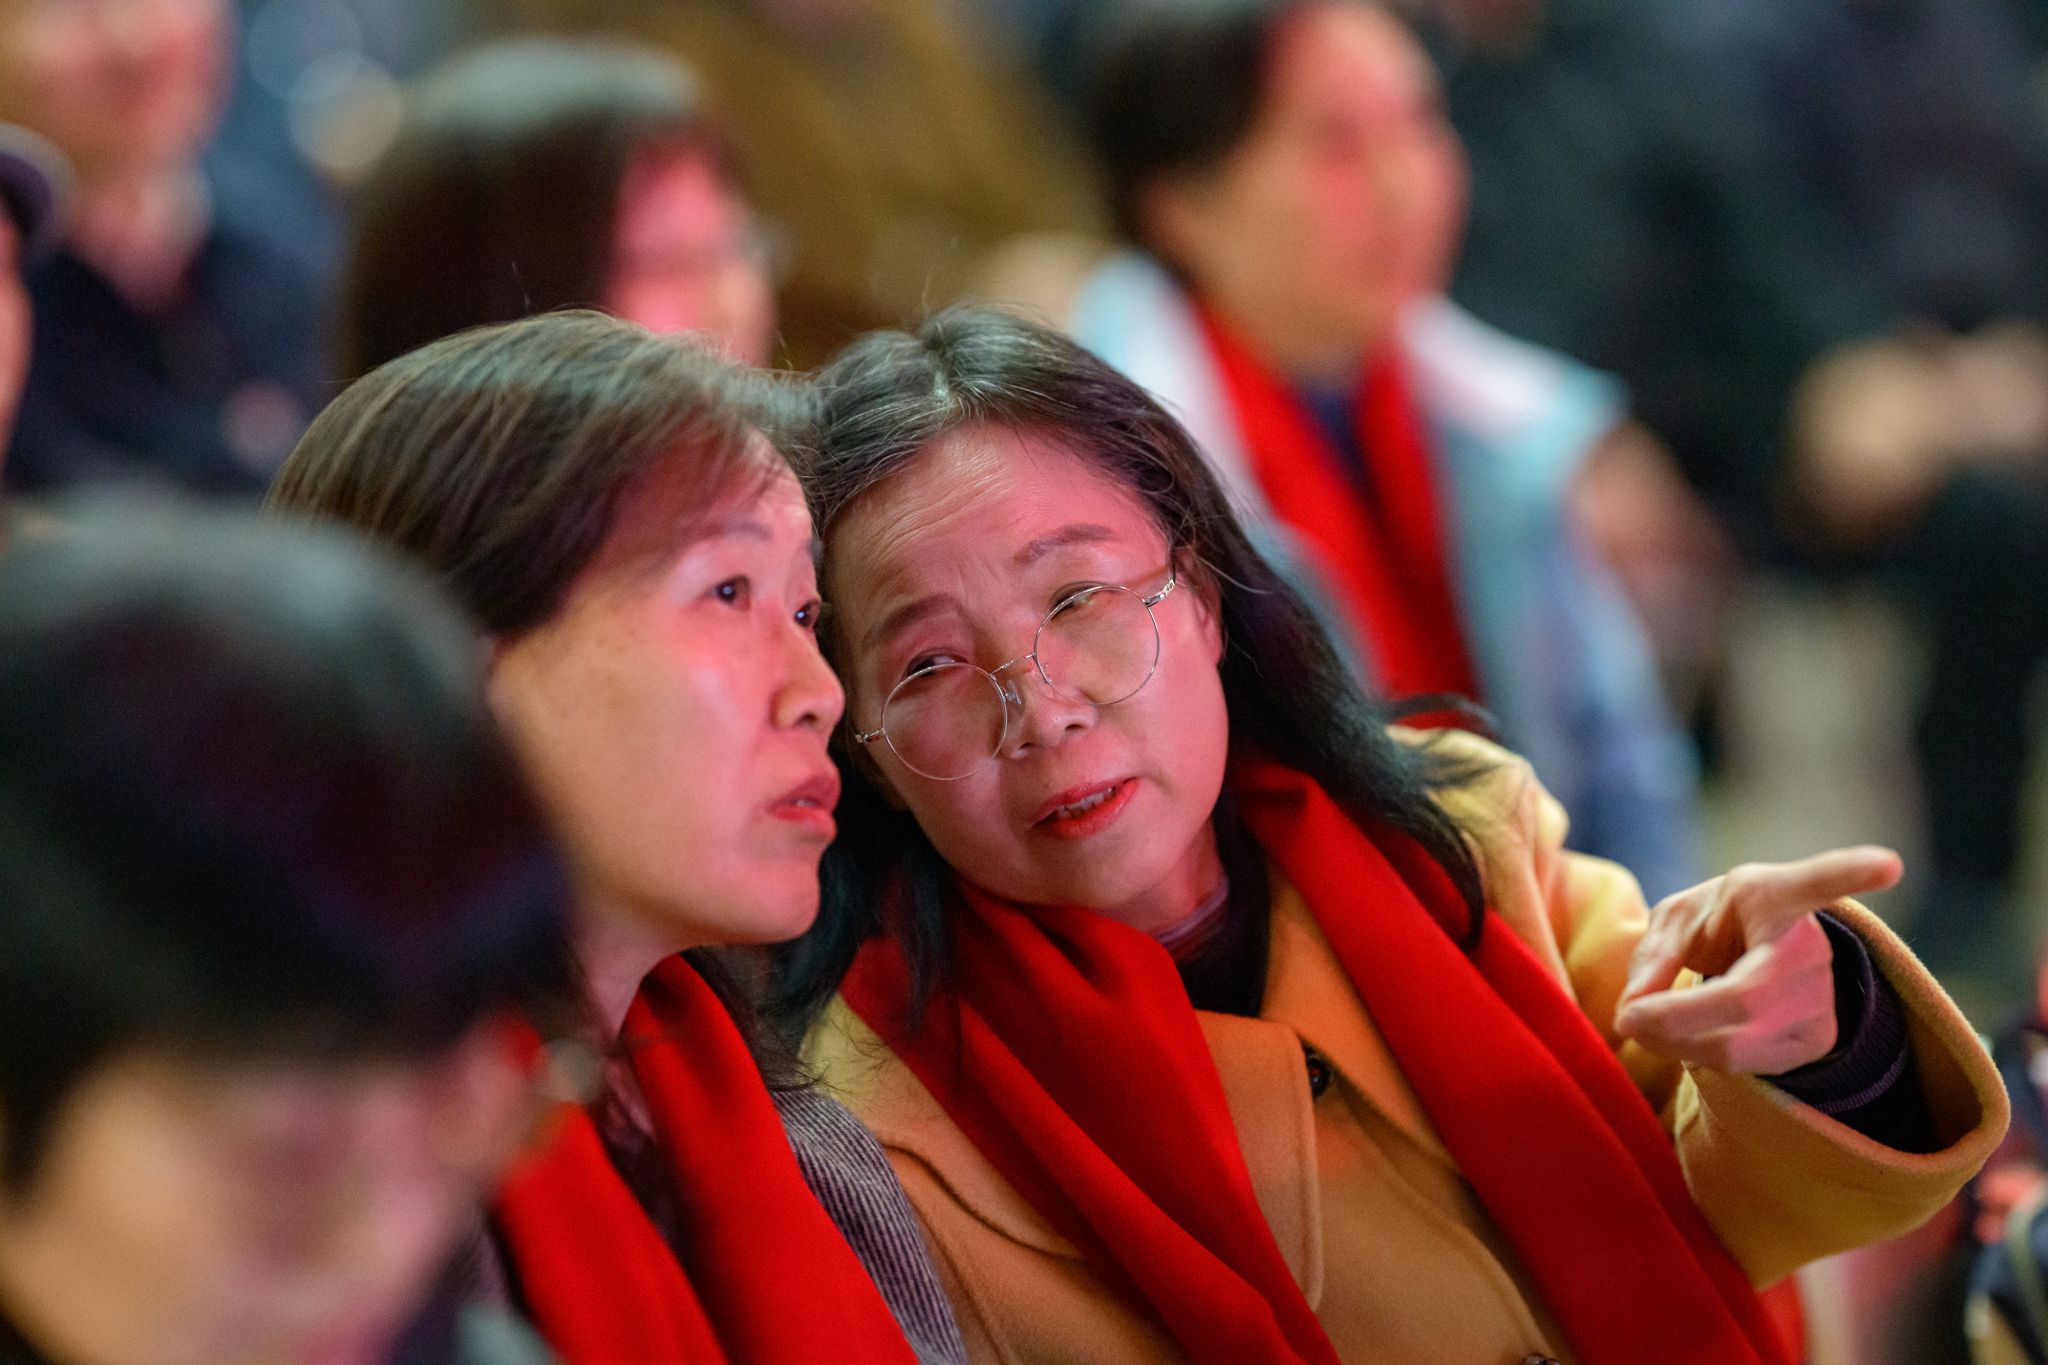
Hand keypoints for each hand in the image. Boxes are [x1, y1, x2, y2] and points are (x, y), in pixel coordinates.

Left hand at [1614, 847, 1903, 1074]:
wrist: (1764, 959)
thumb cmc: (1717, 923)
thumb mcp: (1679, 918)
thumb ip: (1655, 953)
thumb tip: (1636, 1007)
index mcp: (1778, 895)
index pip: (1816, 883)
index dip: (1851, 873)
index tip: (1890, 864)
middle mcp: (1810, 948)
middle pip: (1746, 995)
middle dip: (1677, 1016)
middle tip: (1626, 1017)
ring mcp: (1822, 999)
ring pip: (1741, 1041)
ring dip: (1676, 1042)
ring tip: (1643, 1023)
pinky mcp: (1816, 1041)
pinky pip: (1746, 1065)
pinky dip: (1696, 1056)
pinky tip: (1678, 1037)